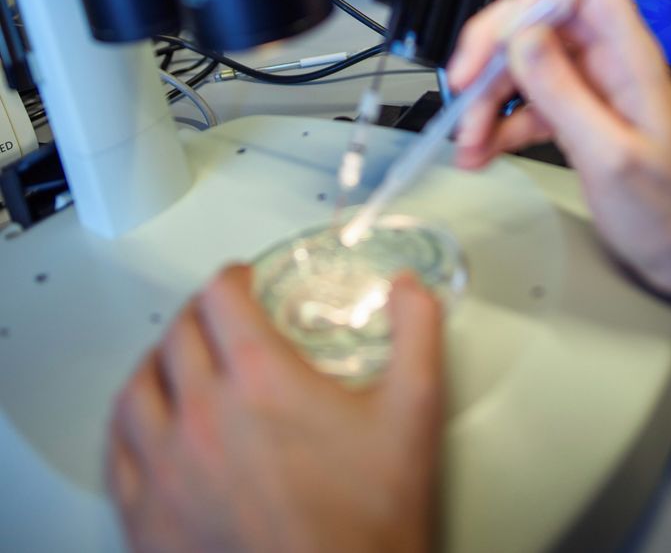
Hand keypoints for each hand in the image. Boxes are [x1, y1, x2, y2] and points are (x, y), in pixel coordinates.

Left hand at [107, 266, 442, 552]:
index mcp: (260, 379)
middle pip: (179, 334)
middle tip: (221, 321)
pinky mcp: (146, 519)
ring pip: (138, 388)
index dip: (234, 279)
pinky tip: (147, 426)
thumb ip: (417, 336)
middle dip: (201, 316)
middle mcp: (203, 414)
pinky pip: (118, 452)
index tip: (245, 284)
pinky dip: (130, 426)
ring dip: (158, 364)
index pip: (220, 296)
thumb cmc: (367, 525)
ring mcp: (166, 470)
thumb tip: (410, 288)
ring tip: (178, 364)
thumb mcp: (412, 417)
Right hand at [447, 0, 670, 295]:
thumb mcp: (610, 155)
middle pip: (537, 18)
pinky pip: (523, 100)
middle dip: (493, 50)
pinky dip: (495, 123)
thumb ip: (563, 94)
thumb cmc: (667, 209)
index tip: (503, 38)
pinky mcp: (572, 110)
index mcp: (628, 54)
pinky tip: (480, 152)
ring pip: (521, 61)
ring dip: (485, 96)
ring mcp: (587, 83)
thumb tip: (522, 38)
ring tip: (466, 139)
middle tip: (462, 85)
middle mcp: (605, 58)